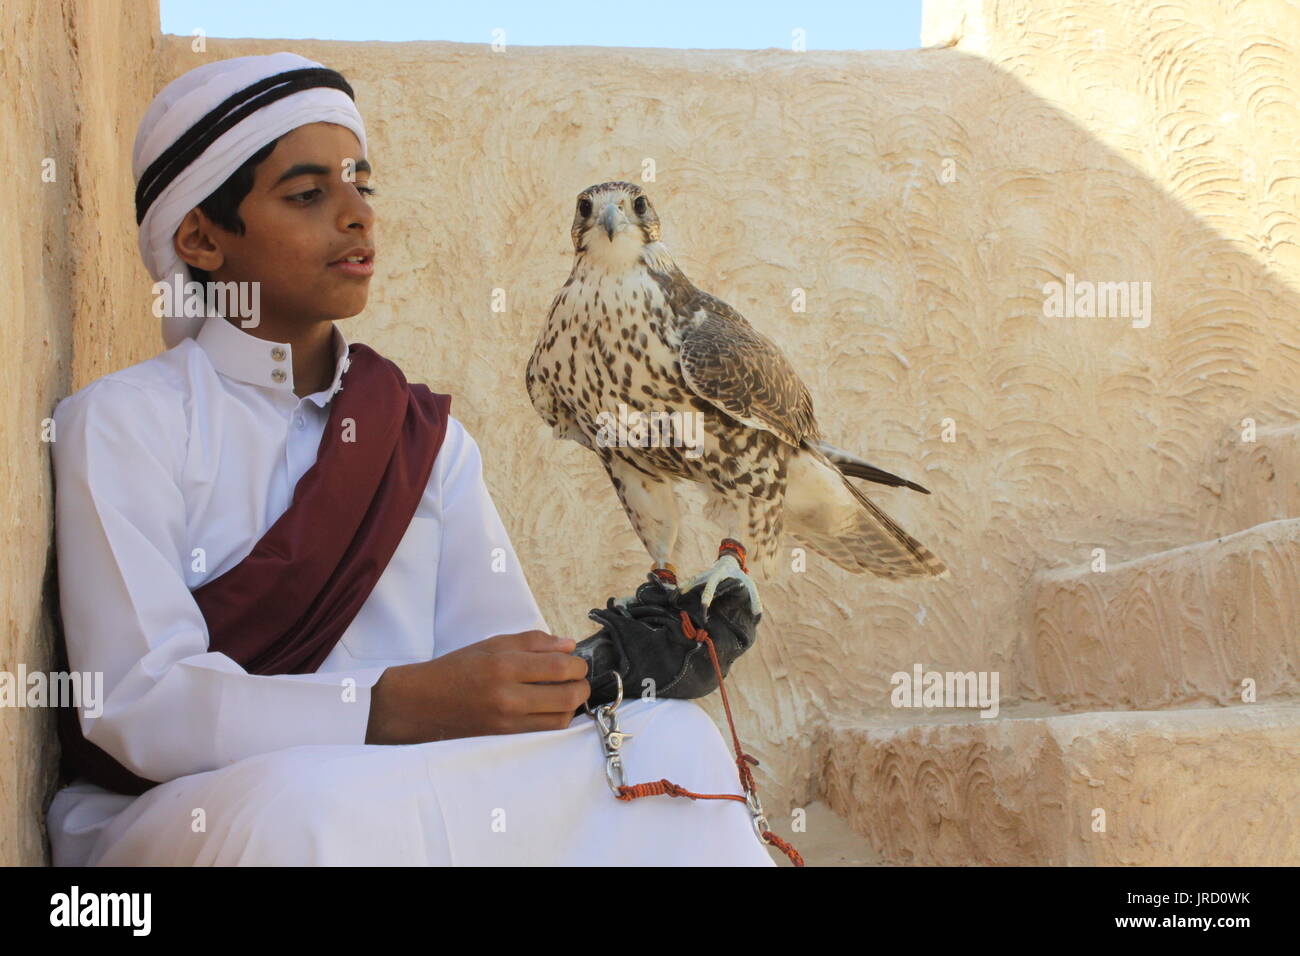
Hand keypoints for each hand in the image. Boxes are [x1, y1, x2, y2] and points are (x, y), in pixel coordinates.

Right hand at [365, 630, 589, 744]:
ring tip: (567, 690)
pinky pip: (547, 729)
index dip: (577, 664)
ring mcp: (509, 719)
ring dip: (574, 704)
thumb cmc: (457, 668)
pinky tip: (554, 704)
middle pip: (567, 696)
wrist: (423, 703)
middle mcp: (508, 696)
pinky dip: (559, 717)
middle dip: (582, 684)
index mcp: (504, 666)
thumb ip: (533, 642)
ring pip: (562, 717)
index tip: (576, 660)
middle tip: (578, 676)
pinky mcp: (508, 735)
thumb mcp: (492, 644)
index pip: (559, 667)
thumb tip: (568, 646)